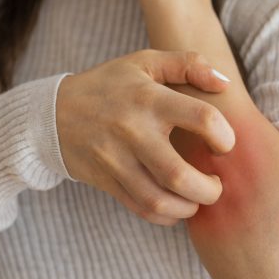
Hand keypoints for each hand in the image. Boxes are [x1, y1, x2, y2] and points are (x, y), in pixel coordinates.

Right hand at [55, 49, 235, 225]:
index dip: (224, 136)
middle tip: (216, 183)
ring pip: (159, 200)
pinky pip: (142, 209)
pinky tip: (177, 206)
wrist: (53, 114)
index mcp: (149, 99)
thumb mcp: (144, 63)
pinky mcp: (107, 182)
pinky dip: (167, 216)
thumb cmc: (110, 86)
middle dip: (209, 188)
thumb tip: (224, 83)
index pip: (201, 119)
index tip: (224, 143)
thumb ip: (188, 63)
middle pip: (179, 174)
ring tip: (198, 198)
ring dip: (189, 207)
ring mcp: (117, 161)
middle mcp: (133, 132)